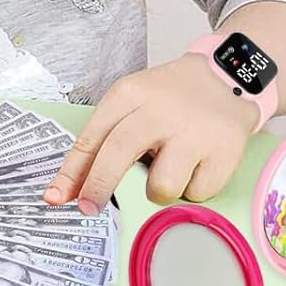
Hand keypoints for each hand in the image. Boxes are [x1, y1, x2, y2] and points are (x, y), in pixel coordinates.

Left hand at [41, 54, 259, 214]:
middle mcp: (160, 111)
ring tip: (169, 168)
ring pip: (160, 186)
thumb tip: (72, 189)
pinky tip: (197, 164)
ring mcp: (194, 132)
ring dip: (158, 190)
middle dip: (98, 187)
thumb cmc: (171, 98)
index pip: (92, 136)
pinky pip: (195, 192)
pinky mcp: (224, 152)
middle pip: (118, 154)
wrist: (228, 77)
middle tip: (89, 208)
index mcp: (130, 94)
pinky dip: (193, 188)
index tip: (56, 197)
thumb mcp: (132, 102)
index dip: (71, 172)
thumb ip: (104, 140)